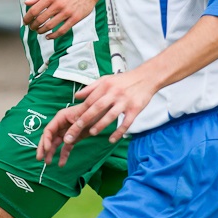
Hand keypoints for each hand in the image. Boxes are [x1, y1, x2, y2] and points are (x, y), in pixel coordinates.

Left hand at [23, 0, 103, 38]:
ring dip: (41, 31)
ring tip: (39, 31)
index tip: (25, 22)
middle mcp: (58, 4)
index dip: (27, 17)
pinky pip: (62, 30)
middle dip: (33, 25)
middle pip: (40, 19)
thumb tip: (26, 3)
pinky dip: (53, 36)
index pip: (34, 10)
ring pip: (49, 26)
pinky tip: (48, 36)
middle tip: (32, 27)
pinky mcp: (75, 19)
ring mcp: (67, 12)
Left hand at [36, 68, 156, 165]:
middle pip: (96, 108)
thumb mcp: (106, 79)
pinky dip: (118, 132)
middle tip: (75, 130)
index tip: (71, 121)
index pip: (90, 100)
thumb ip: (91, 88)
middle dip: (84, 120)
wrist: (146, 77)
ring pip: (110, 115)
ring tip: (91, 133)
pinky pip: (126, 123)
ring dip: (100, 125)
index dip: (80, 111)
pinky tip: (111, 140)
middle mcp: (114, 93)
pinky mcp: (135, 109)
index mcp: (105, 86)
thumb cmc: (123, 80)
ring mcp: (125, 102)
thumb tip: (76, 96)